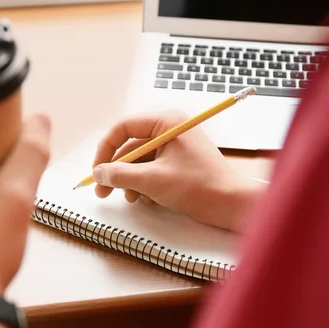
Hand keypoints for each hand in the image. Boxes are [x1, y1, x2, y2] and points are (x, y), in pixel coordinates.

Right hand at [92, 111, 264, 231]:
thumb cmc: (199, 186)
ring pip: (139, 162)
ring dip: (131, 181)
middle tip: (102, 192)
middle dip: (117, 171)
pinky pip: (152, 170)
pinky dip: (145, 185)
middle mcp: (170, 130)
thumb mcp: (152, 180)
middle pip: (130, 147)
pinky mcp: (179, 164)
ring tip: (132, 199)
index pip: (123, 128)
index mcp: (166, 122)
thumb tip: (98, 174)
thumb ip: (120, 175)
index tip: (97, 171)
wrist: (232, 204)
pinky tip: (147, 200)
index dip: (105, 150)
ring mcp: (175, 148)